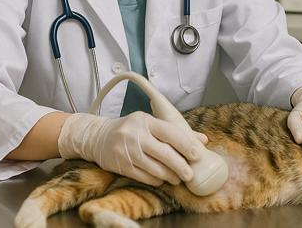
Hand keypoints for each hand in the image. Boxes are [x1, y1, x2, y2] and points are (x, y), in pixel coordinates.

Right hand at [58, 111, 207, 186]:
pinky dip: (156, 180)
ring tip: (178, 178)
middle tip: (190, 174)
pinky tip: (162, 180)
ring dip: (170, 176)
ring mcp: (127, 151)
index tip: (198, 155)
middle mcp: (136, 135)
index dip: (186, 145)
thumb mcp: (150, 123)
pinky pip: (144, 176)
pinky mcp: (121, 165)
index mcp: (145, 121)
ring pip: (155, 168)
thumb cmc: (130, 129)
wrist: (98, 137)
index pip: (170, 133)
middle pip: (165, 153)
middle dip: (181, 166)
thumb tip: (202, 140)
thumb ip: (175, 131)